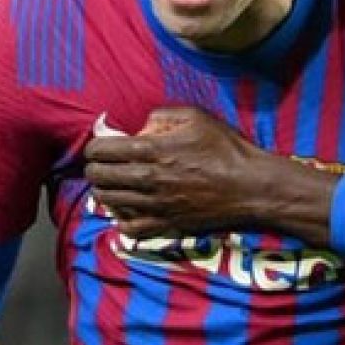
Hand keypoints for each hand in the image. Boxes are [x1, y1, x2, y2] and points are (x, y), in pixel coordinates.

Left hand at [85, 107, 339, 245]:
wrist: (250, 186)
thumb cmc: (227, 149)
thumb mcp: (197, 117)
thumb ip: (162, 116)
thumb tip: (141, 126)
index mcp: (152, 150)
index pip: (101, 150)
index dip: (94, 146)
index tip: (101, 146)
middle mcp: (147, 180)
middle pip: (98, 177)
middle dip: (94, 168)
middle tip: (103, 165)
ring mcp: (155, 205)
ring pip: (108, 202)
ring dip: (104, 191)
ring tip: (111, 185)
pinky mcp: (166, 225)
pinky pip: (129, 229)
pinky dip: (121, 220)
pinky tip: (128, 210)